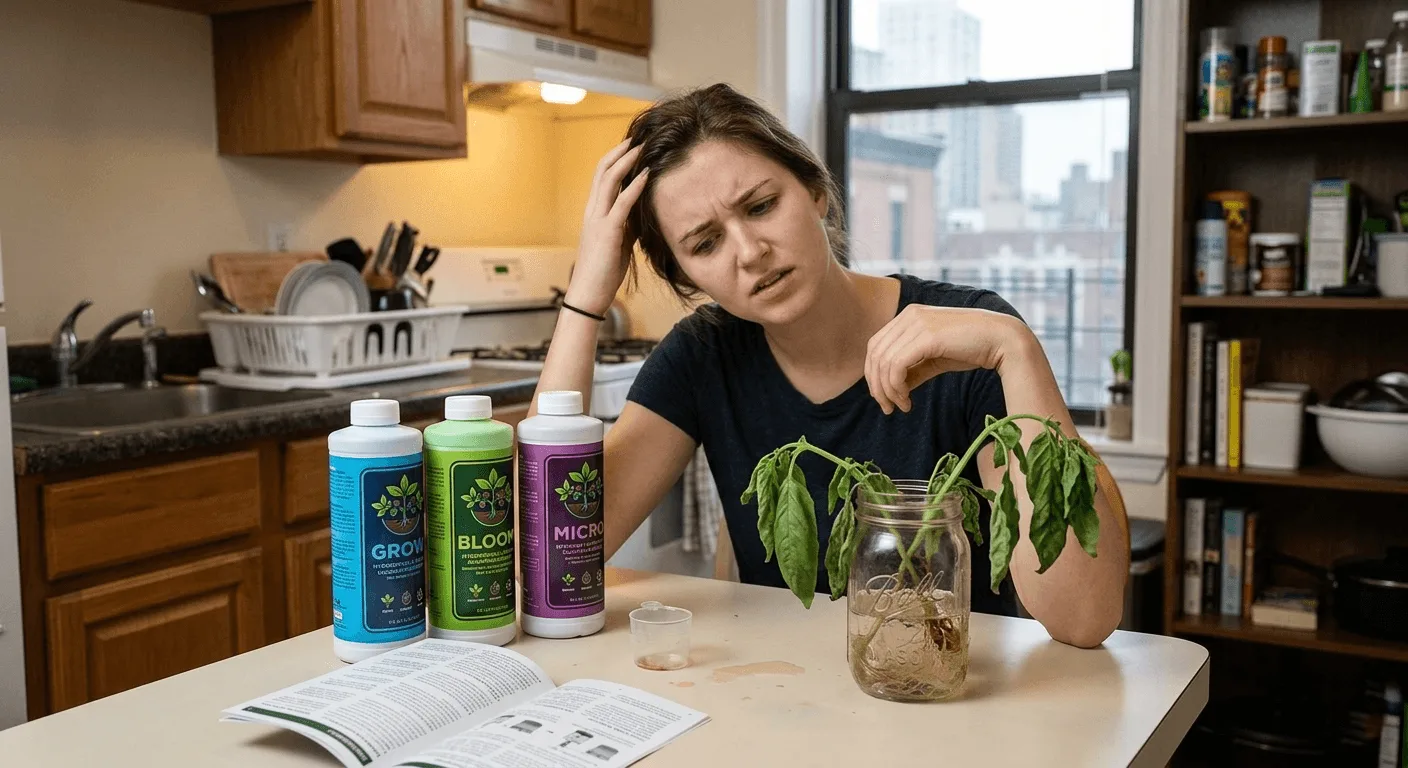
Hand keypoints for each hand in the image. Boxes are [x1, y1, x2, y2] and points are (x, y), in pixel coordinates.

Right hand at [566, 140, 649, 314]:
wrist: (588, 295)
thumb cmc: (603, 271)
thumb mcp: (619, 242)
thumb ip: (627, 224)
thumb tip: (642, 212)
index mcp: (593, 213)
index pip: (601, 176)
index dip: (616, 158)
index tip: (632, 145)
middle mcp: (592, 211)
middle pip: (602, 170)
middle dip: (620, 151)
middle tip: (638, 137)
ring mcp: (598, 220)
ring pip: (608, 180)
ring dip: (626, 161)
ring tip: (642, 147)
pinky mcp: (608, 233)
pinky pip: (621, 203)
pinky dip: (634, 186)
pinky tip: (646, 174)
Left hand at [864, 305, 1033, 414]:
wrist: (1002, 340)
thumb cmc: (972, 350)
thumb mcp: (935, 360)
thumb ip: (913, 370)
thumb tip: (893, 390)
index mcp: (909, 316)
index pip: (875, 345)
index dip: (873, 374)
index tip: (884, 397)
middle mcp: (909, 315)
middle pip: (874, 354)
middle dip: (876, 385)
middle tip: (887, 408)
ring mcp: (917, 323)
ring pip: (884, 362)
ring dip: (888, 391)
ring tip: (902, 406)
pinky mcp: (927, 336)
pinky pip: (896, 366)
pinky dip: (896, 388)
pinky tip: (908, 401)